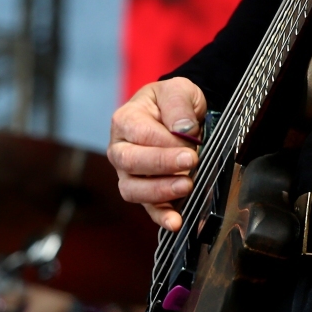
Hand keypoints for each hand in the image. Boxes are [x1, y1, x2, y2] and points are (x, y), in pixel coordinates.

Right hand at [107, 77, 206, 229]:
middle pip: (130, 162)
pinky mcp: (144, 190)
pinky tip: (175, 221)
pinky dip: (160, 216)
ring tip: (187, 186)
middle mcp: (120, 149)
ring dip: (160, 191)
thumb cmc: (173, 100)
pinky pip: (147, 207)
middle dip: (161, 165)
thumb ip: (178, 105)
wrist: (178, 112)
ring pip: (133, 189)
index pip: (139, 134)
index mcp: (125, 120)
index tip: (189, 145)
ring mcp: (129, 173)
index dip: (164, 142)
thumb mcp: (178, 90)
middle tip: (191, 162)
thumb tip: (183, 130)